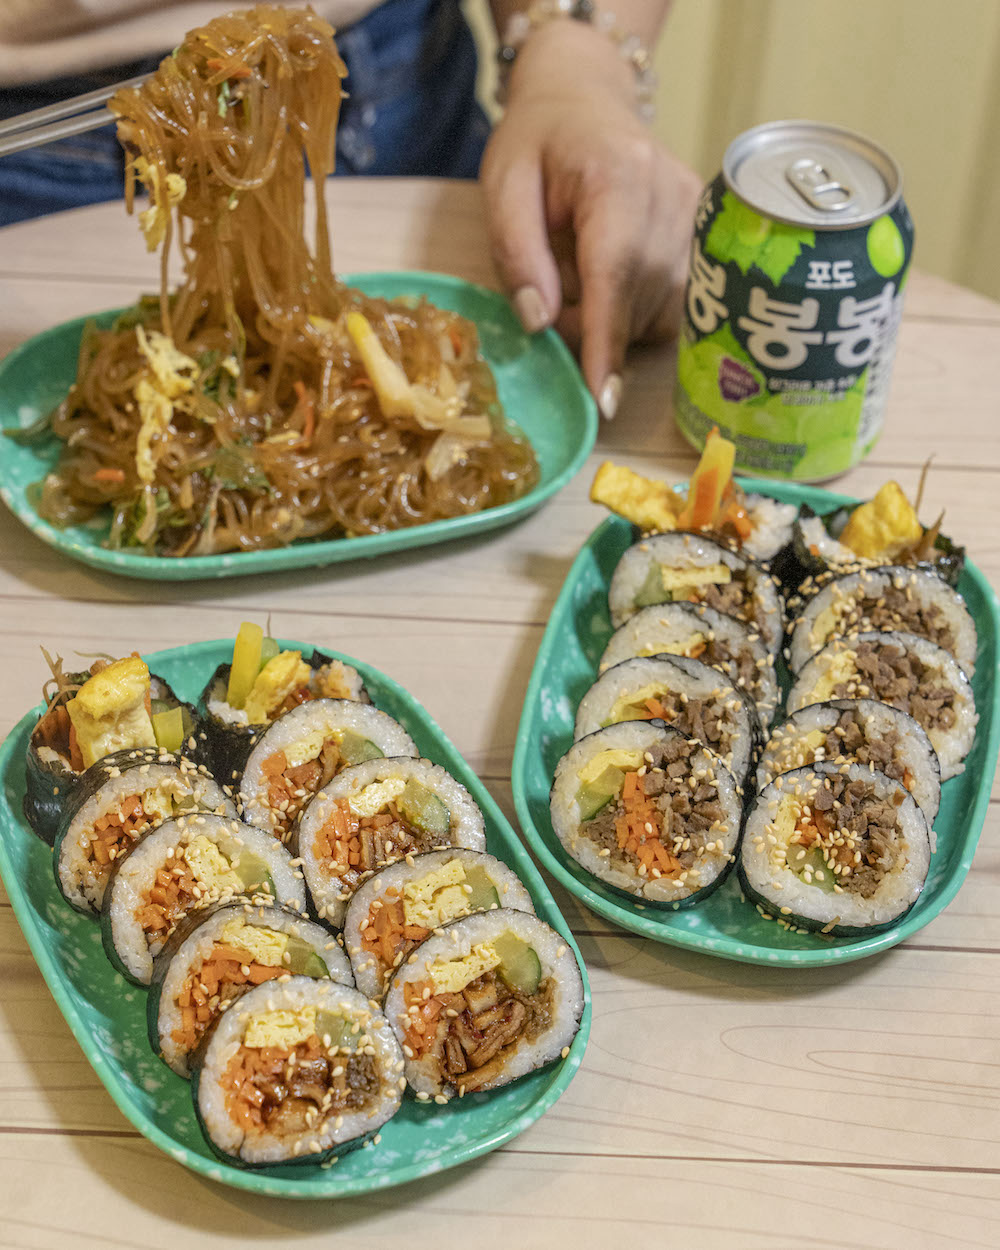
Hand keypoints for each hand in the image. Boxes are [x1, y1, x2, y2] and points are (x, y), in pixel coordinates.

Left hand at [480, 21, 701, 417]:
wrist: (586, 98)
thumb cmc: (538, 142)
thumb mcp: (503, 185)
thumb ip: (515, 252)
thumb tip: (539, 323)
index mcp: (617, 175)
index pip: (616, 270)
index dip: (607, 339)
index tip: (603, 396)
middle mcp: (671, 197)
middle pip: (637, 299)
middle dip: (590, 328)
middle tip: (548, 300)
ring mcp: (696, 217)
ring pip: (660, 311)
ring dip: (615, 320)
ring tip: (579, 277)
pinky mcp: (706, 235)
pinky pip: (677, 304)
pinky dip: (637, 311)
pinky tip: (613, 281)